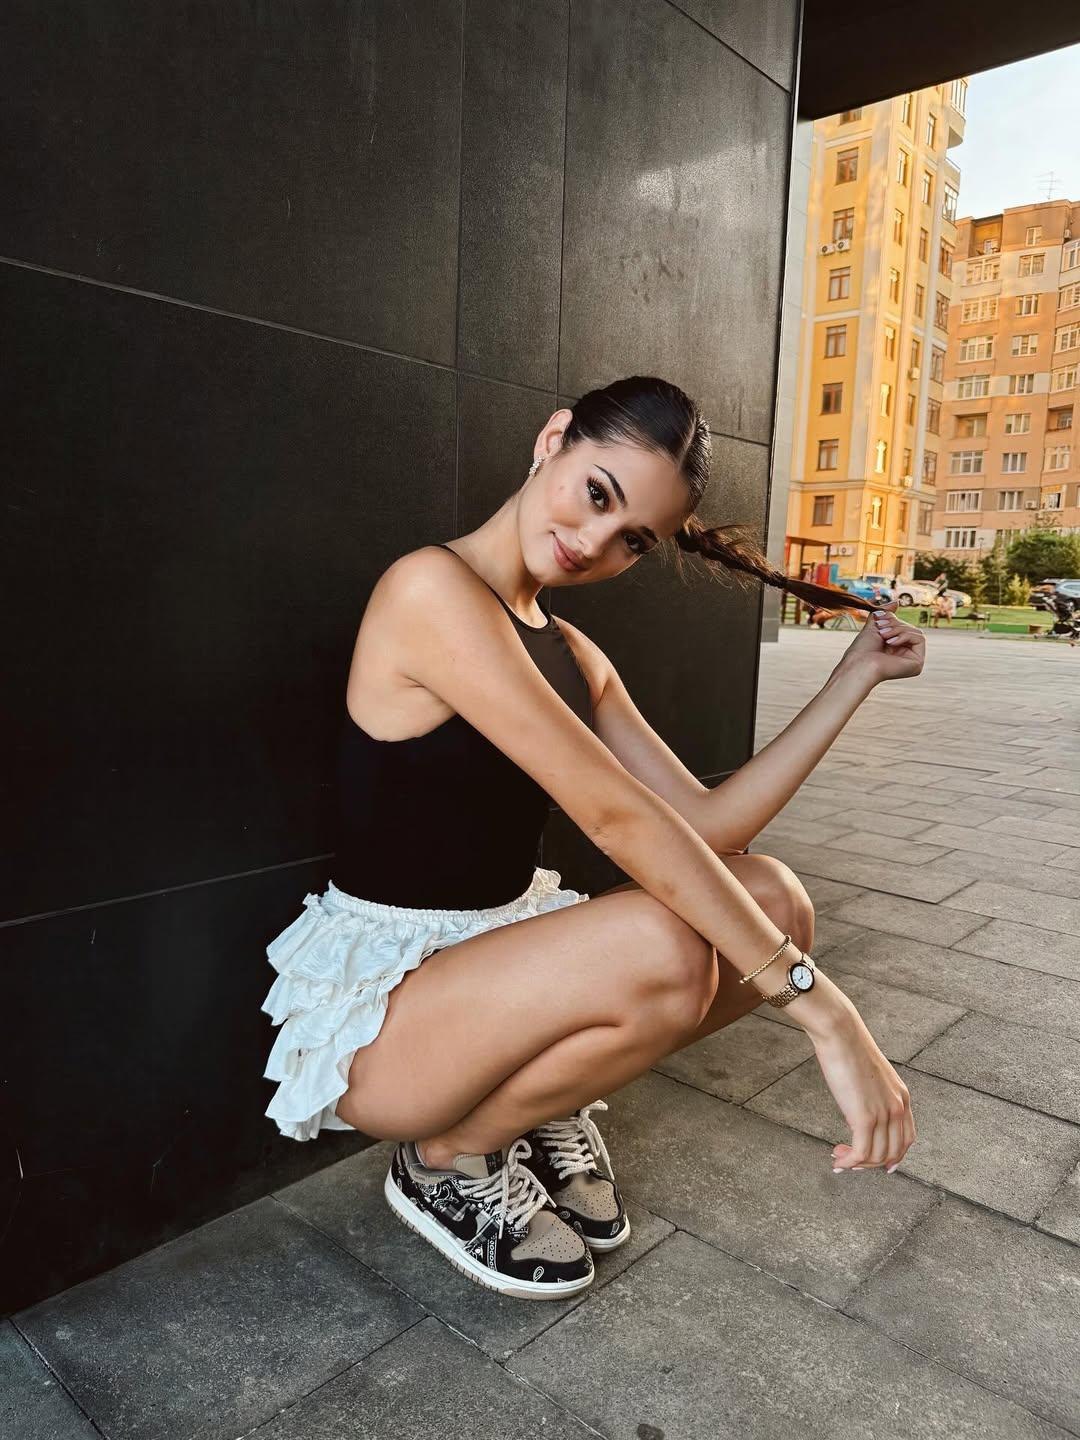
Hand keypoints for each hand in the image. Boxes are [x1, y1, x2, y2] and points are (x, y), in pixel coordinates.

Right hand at [810, 1001, 915, 1173]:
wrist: (840, 1033)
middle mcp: (898, 1107)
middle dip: (871, 1163)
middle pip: (893, 1152)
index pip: (907, 1138)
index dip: (893, 1156)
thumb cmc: (848, 1047)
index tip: (878, 1164)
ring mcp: (884, 1114)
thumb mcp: (871, 1075)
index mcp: (902, 1096)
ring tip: (839, 1157)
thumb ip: (872, 1095)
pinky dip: (849, 1162)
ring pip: (876, 1156)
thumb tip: (859, 1110)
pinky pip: (861, 1153)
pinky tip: (837, 1160)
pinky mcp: (865, 1118)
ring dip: (856, 1164)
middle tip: (850, 1161)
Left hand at [839, 600, 924, 683]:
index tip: (878, 619)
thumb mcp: (874, 626)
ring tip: (884, 636)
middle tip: (881, 629)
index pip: (902, 627)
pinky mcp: (917, 663)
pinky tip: (891, 642)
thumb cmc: (862, 650)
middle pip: (910, 628)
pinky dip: (905, 636)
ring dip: (898, 629)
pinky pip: (920, 638)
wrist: (859, 664)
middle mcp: (905, 655)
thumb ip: (886, 614)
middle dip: (895, 624)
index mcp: (895, 648)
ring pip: (915, 632)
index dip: (892, 620)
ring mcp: (912, 660)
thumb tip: (897, 602)